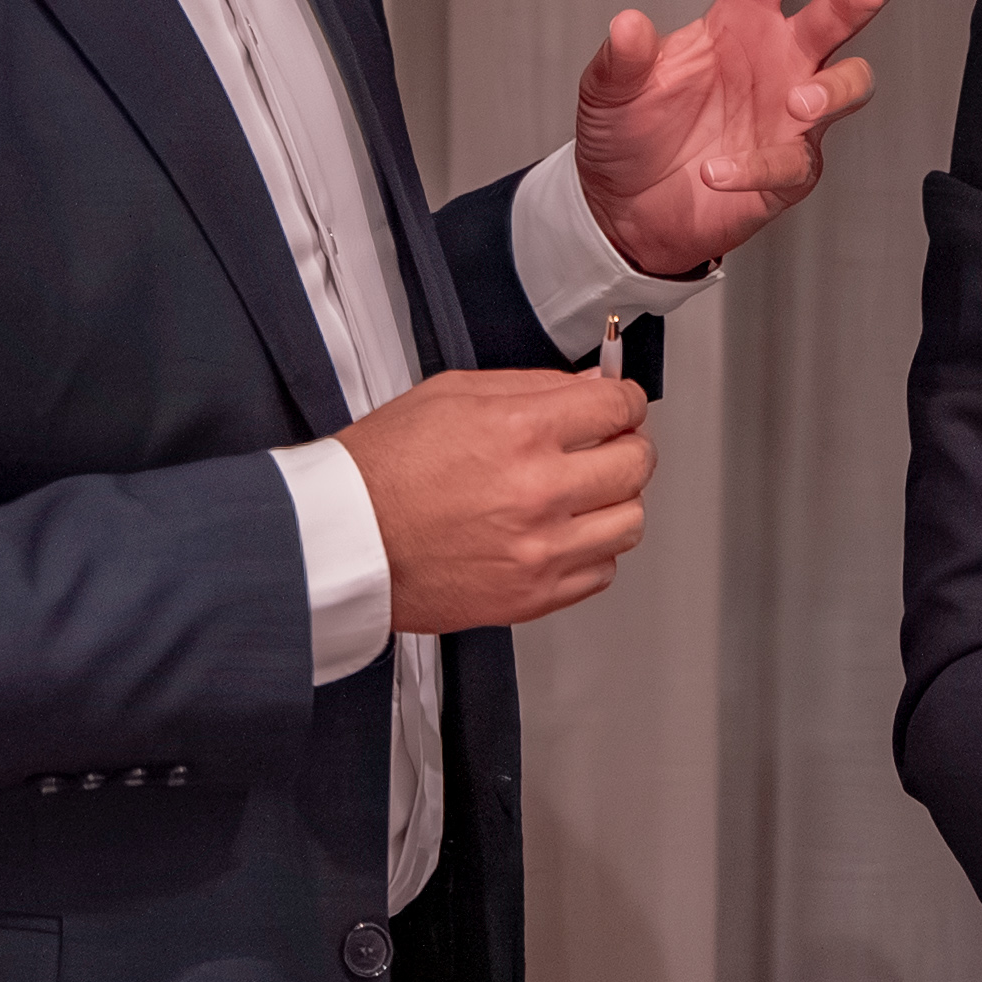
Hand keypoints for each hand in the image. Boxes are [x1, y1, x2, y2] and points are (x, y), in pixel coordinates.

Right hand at [332, 369, 652, 632]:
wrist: (345, 540)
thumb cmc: (382, 470)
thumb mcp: (452, 394)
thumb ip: (532, 386)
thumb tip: (588, 388)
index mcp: (520, 430)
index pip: (619, 407)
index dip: (625, 400)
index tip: (620, 406)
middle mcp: (538, 491)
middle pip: (636, 463)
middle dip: (628, 445)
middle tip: (609, 444)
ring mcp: (539, 549)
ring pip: (630, 522)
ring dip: (617, 501)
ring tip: (588, 493)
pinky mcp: (531, 596)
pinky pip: (602, 572)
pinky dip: (593, 551)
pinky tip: (565, 534)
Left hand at [572, 0, 891, 275]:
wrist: (624, 208)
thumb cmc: (628, 133)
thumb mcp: (610, 89)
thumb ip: (623, 57)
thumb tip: (627, 24)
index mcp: (740, 21)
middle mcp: (779, 59)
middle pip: (835, 17)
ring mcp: (791, 115)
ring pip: (848, 85)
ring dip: (832, 88)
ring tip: (798, 100)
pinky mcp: (789, 170)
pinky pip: (793, 162)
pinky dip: (761, 165)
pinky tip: (720, 171)